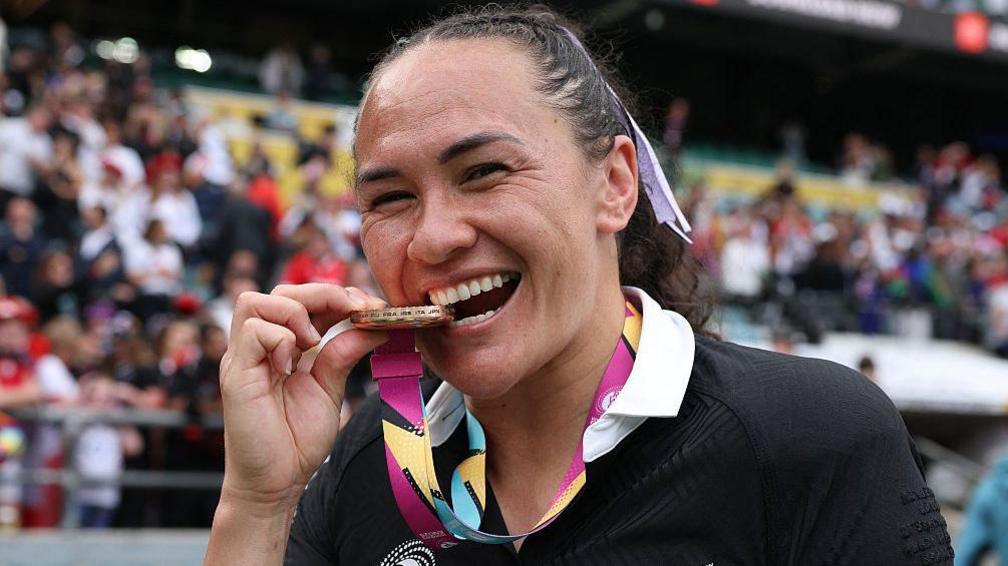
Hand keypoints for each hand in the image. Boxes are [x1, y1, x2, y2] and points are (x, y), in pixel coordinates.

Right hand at [218, 284, 385, 507]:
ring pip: (254, 301)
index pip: (301, 299)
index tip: (368, 307)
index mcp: (281, 346)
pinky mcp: (235, 375)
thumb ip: (344, 352)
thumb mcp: (330, 387)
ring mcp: (243, 358)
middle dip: (321, 293)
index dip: (334, 295)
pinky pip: (252, 332)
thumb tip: (375, 323)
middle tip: (353, 311)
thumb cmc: (297, 439)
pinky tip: (292, 364)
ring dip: (294, 311)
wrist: (276, 483)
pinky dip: (279, 338)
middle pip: (279, 291)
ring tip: (314, 341)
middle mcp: (258, 347)